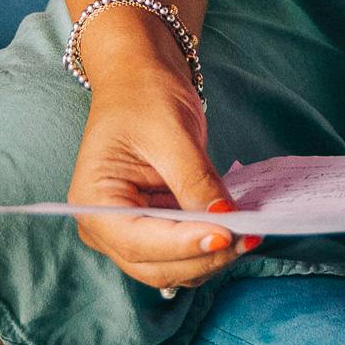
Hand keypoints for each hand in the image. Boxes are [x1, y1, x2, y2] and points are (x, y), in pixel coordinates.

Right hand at [68, 56, 253, 294]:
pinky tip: (238, 225)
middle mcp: (104, 227)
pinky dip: (212, 245)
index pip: (139, 241)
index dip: (185, 244)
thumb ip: (195, 181)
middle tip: (250, 234)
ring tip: (251, 229)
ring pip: (175, 267)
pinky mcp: (154, 230)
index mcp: (93, 202)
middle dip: (205, 255)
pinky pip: (185, 252)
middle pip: (158, 265)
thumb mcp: (171, 133)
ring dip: (213, 256)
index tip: (228, 234)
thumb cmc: (143, 94)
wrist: (139, 77)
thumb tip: (225, 220)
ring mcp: (129, 232)